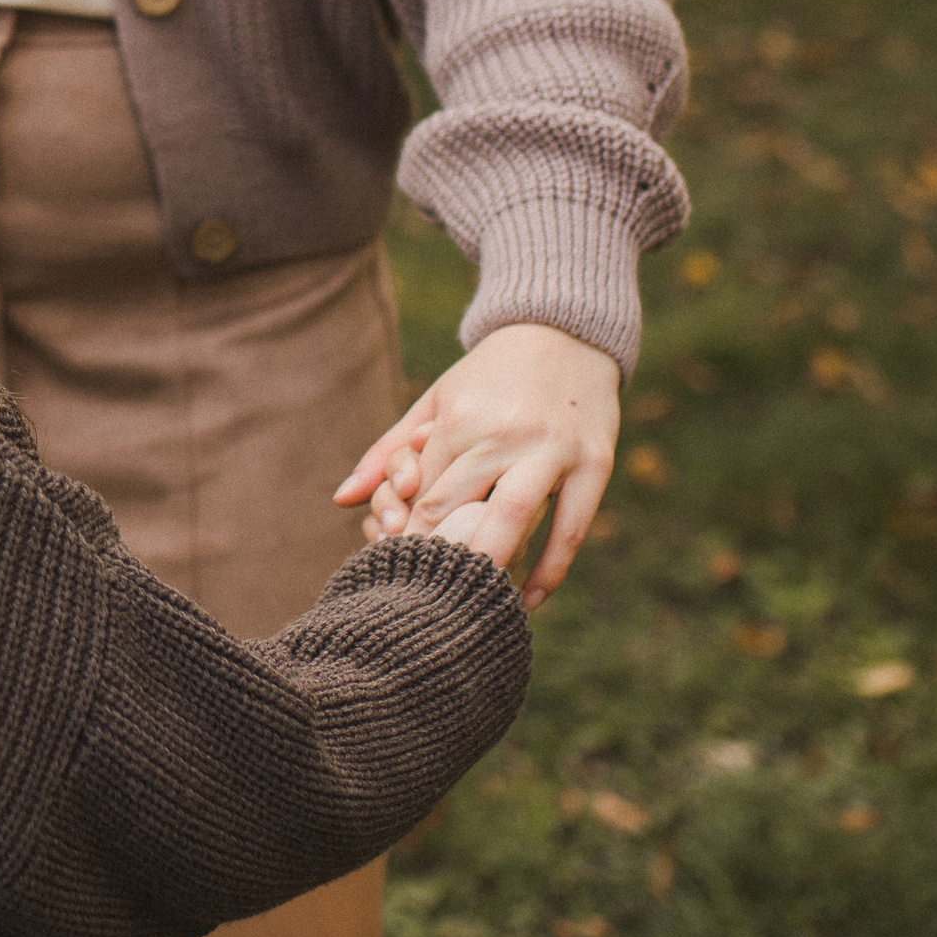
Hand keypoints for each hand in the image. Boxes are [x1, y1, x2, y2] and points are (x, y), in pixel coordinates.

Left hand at [335, 322, 621, 613]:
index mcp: (459, 420)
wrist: (564, 331)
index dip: (404, 539)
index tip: (392, 573)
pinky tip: (528, 600)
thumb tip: (341, 501)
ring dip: (488, 566)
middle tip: (421, 600)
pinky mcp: (595, 461)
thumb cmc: (489, 376)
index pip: (420, 493)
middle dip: (435, 556)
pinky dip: (551, 569)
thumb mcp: (436, 401)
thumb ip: (388, 452)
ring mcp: (551, 449)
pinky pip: (572, 526)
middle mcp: (503, 434)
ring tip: (470, 605)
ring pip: (513, 517)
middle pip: (456, 508)